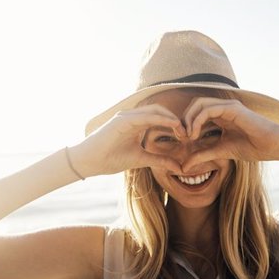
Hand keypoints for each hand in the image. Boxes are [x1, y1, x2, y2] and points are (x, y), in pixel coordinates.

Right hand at [72, 105, 186, 175]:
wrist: (90, 162)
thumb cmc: (111, 159)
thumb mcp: (141, 159)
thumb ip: (159, 160)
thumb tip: (178, 167)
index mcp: (137, 123)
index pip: (160, 117)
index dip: (175, 124)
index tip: (186, 136)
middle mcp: (132, 116)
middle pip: (160, 111)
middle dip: (176, 120)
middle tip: (188, 133)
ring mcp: (126, 116)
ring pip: (155, 110)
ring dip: (171, 118)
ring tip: (182, 130)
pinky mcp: (122, 120)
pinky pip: (145, 116)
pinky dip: (160, 119)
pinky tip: (172, 125)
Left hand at [181, 97, 278, 171]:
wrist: (270, 146)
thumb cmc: (251, 148)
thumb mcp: (220, 152)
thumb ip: (202, 155)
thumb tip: (184, 167)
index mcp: (220, 114)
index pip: (196, 111)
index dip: (185, 123)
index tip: (183, 140)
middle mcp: (223, 106)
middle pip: (194, 104)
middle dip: (184, 119)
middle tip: (181, 136)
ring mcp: (227, 105)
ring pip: (199, 103)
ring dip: (189, 119)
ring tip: (188, 136)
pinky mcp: (232, 108)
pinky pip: (208, 109)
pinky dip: (197, 120)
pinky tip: (195, 134)